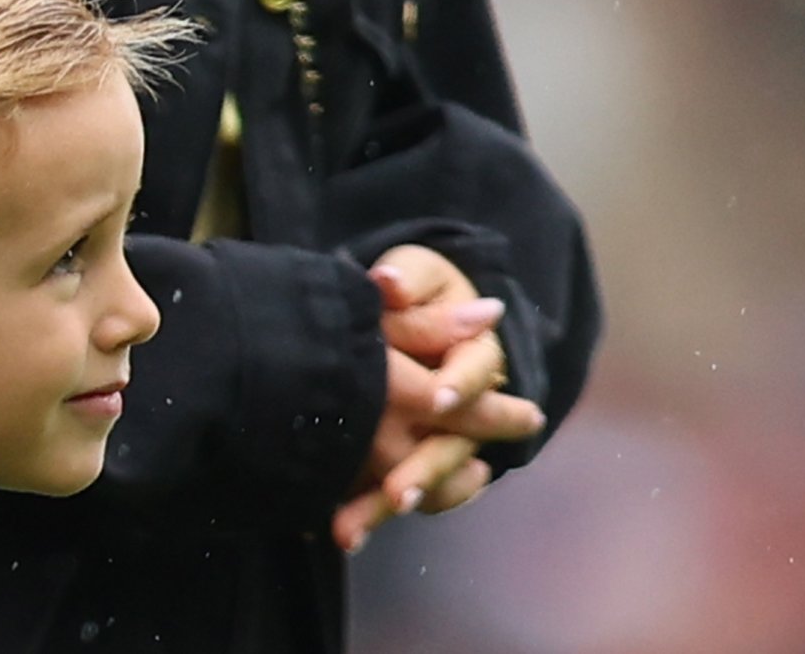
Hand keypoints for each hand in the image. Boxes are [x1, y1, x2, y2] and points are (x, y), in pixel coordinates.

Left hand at [332, 247, 543, 551]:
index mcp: (473, 355)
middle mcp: (460, 407)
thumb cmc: (413, 288)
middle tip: (396, 496)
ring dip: (383, 506)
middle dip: (423, 472)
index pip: (474, 371)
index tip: (437, 396)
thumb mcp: (415, 272)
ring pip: (421, 481)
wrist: (408, 311)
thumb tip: (391, 283)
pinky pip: (392, 490)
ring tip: (347, 532)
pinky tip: (331, 529)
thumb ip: (407, 277)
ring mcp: (434, 439)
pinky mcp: (403, 457)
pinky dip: (363, 511)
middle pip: (449, 445)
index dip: (460, 385)